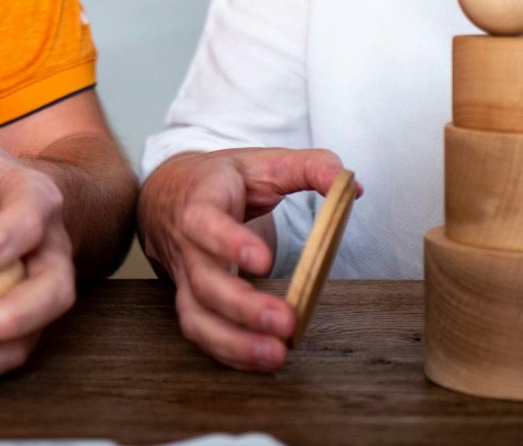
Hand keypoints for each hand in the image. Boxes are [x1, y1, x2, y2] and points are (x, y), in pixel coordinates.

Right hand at [138, 147, 353, 371]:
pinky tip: (263, 360)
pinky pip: (202, 332)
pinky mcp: (191, 301)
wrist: (171, 193)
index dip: (229, 243)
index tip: (263, 261)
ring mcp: (186, 277)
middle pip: (204, 282)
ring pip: (196, 316)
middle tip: (286, 322)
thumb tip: (352, 186)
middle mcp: (187, 245)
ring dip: (234, 342)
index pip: (204, 223)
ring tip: (276, 355)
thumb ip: (309, 167)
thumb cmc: (222, 180)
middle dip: (243, 308)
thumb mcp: (263, 161)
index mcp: (200, 203)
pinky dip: (230, 352)